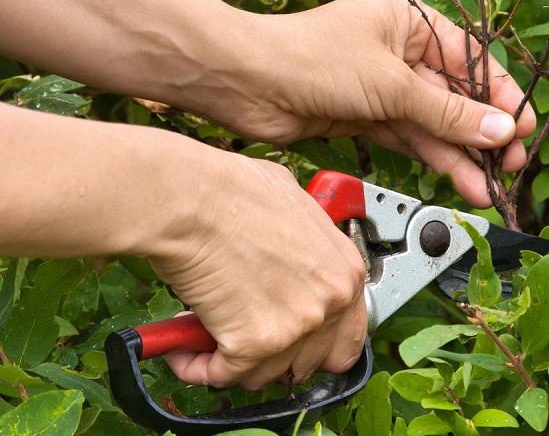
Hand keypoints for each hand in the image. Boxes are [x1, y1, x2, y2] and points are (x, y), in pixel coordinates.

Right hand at [150, 155, 366, 389]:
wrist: (190, 198)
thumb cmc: (233, 193)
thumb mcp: (294, 209)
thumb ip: (307, 247)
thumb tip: (295, 258)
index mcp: (345, 272)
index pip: (347, 338)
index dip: (313, 344)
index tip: (288, 342)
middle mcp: (330, 302)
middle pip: (307, 363)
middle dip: (273, 356)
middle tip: (243, 336)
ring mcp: (296, 327)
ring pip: (265, 374)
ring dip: (233, 362)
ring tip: (206, 335)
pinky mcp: (255, 344)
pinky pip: (222, 375)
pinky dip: (196, 367)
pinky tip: (181, 347)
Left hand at [204, 0, 536, 207]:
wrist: (246, 85)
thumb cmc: (310, 59)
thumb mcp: (392, 85)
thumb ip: (447, 113)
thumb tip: (500, 130)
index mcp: (409, 20)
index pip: (469, 60)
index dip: (499, 96)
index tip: (523, 126)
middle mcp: (398, 51)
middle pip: (453, 96)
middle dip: (482, 132)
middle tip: (511, 164)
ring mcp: (382, 86)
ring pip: (433, 123)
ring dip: (461, 154)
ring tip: (489, 185)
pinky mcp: (366, 116)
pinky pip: (410, 138)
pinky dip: (433, 159)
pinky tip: (459, 178)